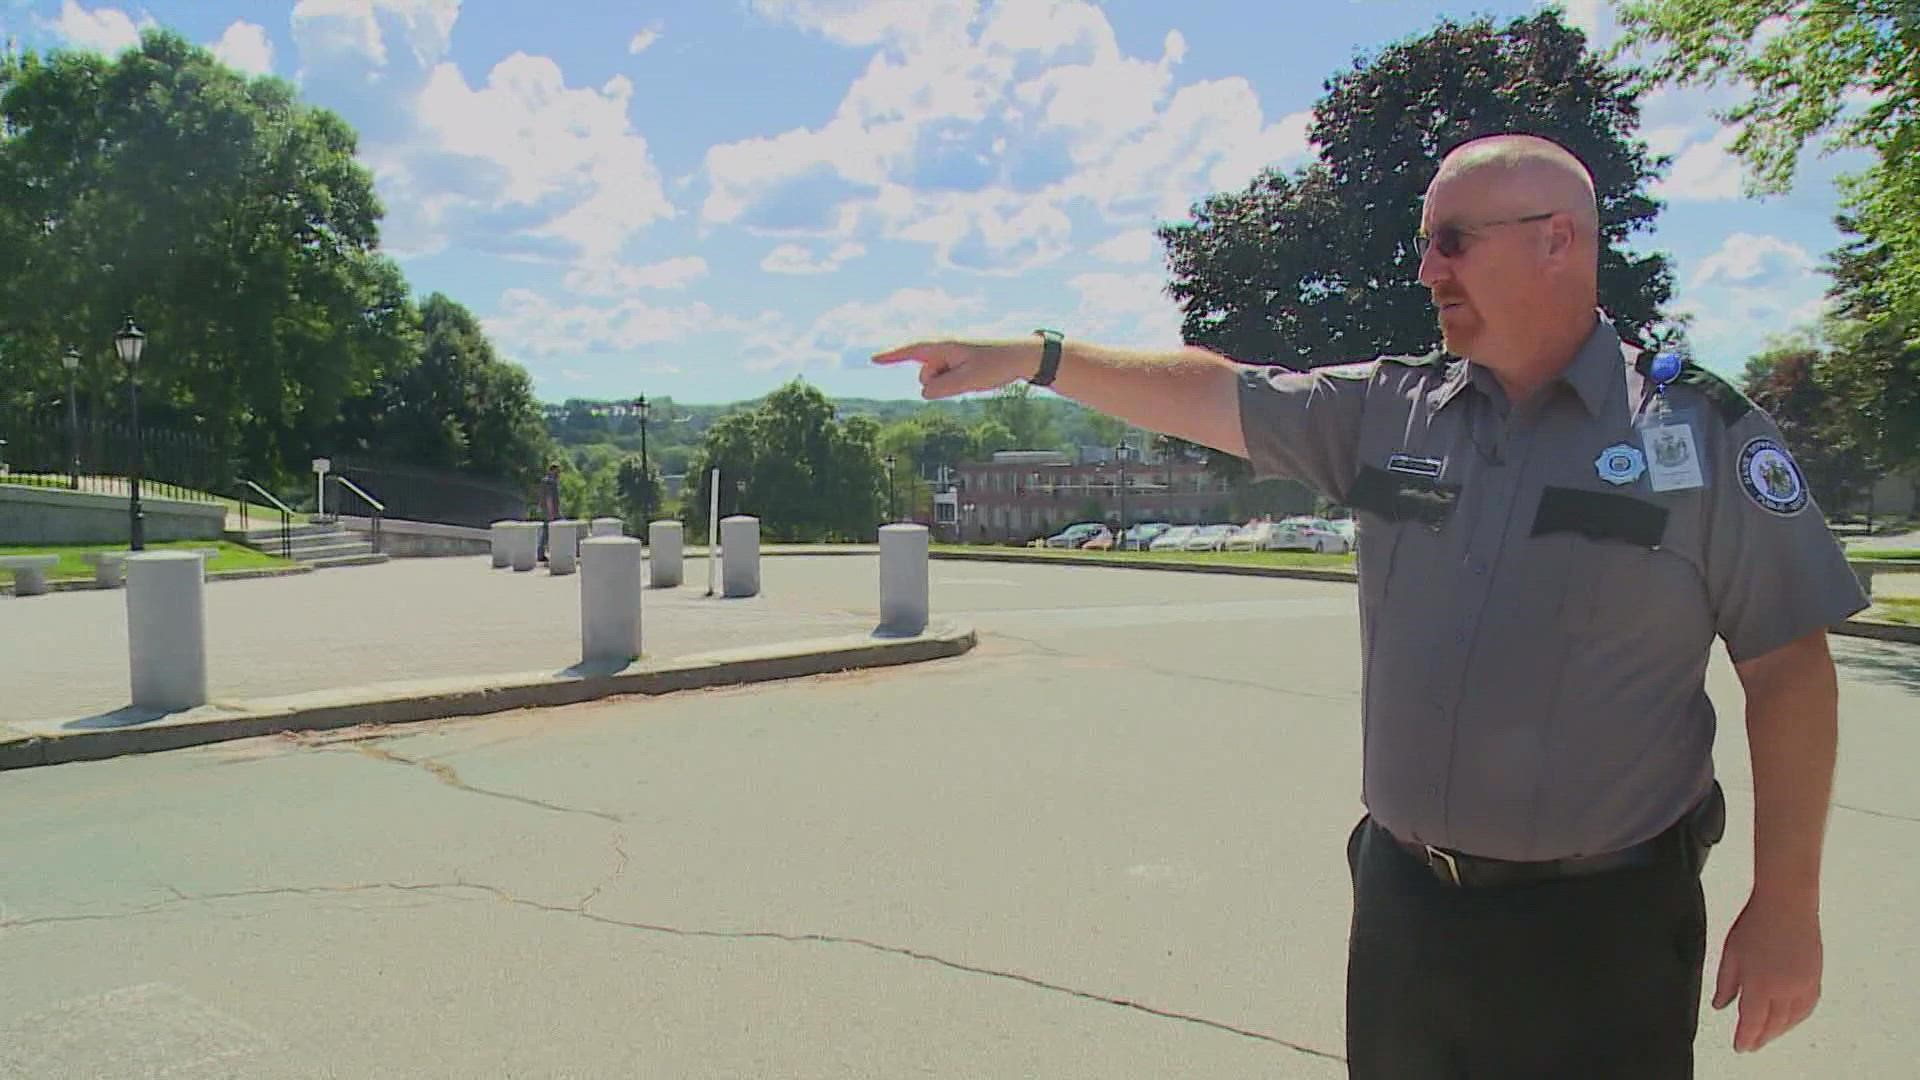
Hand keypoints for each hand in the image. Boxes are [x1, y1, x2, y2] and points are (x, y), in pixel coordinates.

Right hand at [871, 339, 1033, 398]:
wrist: (1022, 355)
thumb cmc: (997, 364)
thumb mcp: (969, 380)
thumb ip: (943, 386)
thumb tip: (923, 391)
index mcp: (946, 344)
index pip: (912, 350)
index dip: (892, 355)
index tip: (874, 358)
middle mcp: (945, 347)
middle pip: (925, 373)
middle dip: (938, 383)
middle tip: (969, 377)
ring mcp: (951, 354)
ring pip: (935, 379)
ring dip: (949, 383)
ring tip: (976, 375)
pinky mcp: (958, 361)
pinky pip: (946, 378)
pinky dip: (955, 382)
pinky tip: (975, 377)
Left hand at [1712, 892, 1821, 1052]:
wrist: (1787, 904)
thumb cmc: (1757, 923)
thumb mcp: (1731, 954)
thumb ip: (1726, 983)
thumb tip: (1721, 1004)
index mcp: (1761, 985)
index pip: (1753, 1022)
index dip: (1745, 1038)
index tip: (1739, 1047)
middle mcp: (1786, 990)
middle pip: (1774, 1025)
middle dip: (1761, 1037)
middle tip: (1750, 1044)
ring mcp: (1803, 985)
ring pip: (1792, 1019)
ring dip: (1779, 1030)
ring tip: (1766, 1035)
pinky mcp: (1815, 978)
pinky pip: (1807, 1007)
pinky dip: (1796, 1018)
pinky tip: (1789, 1019)